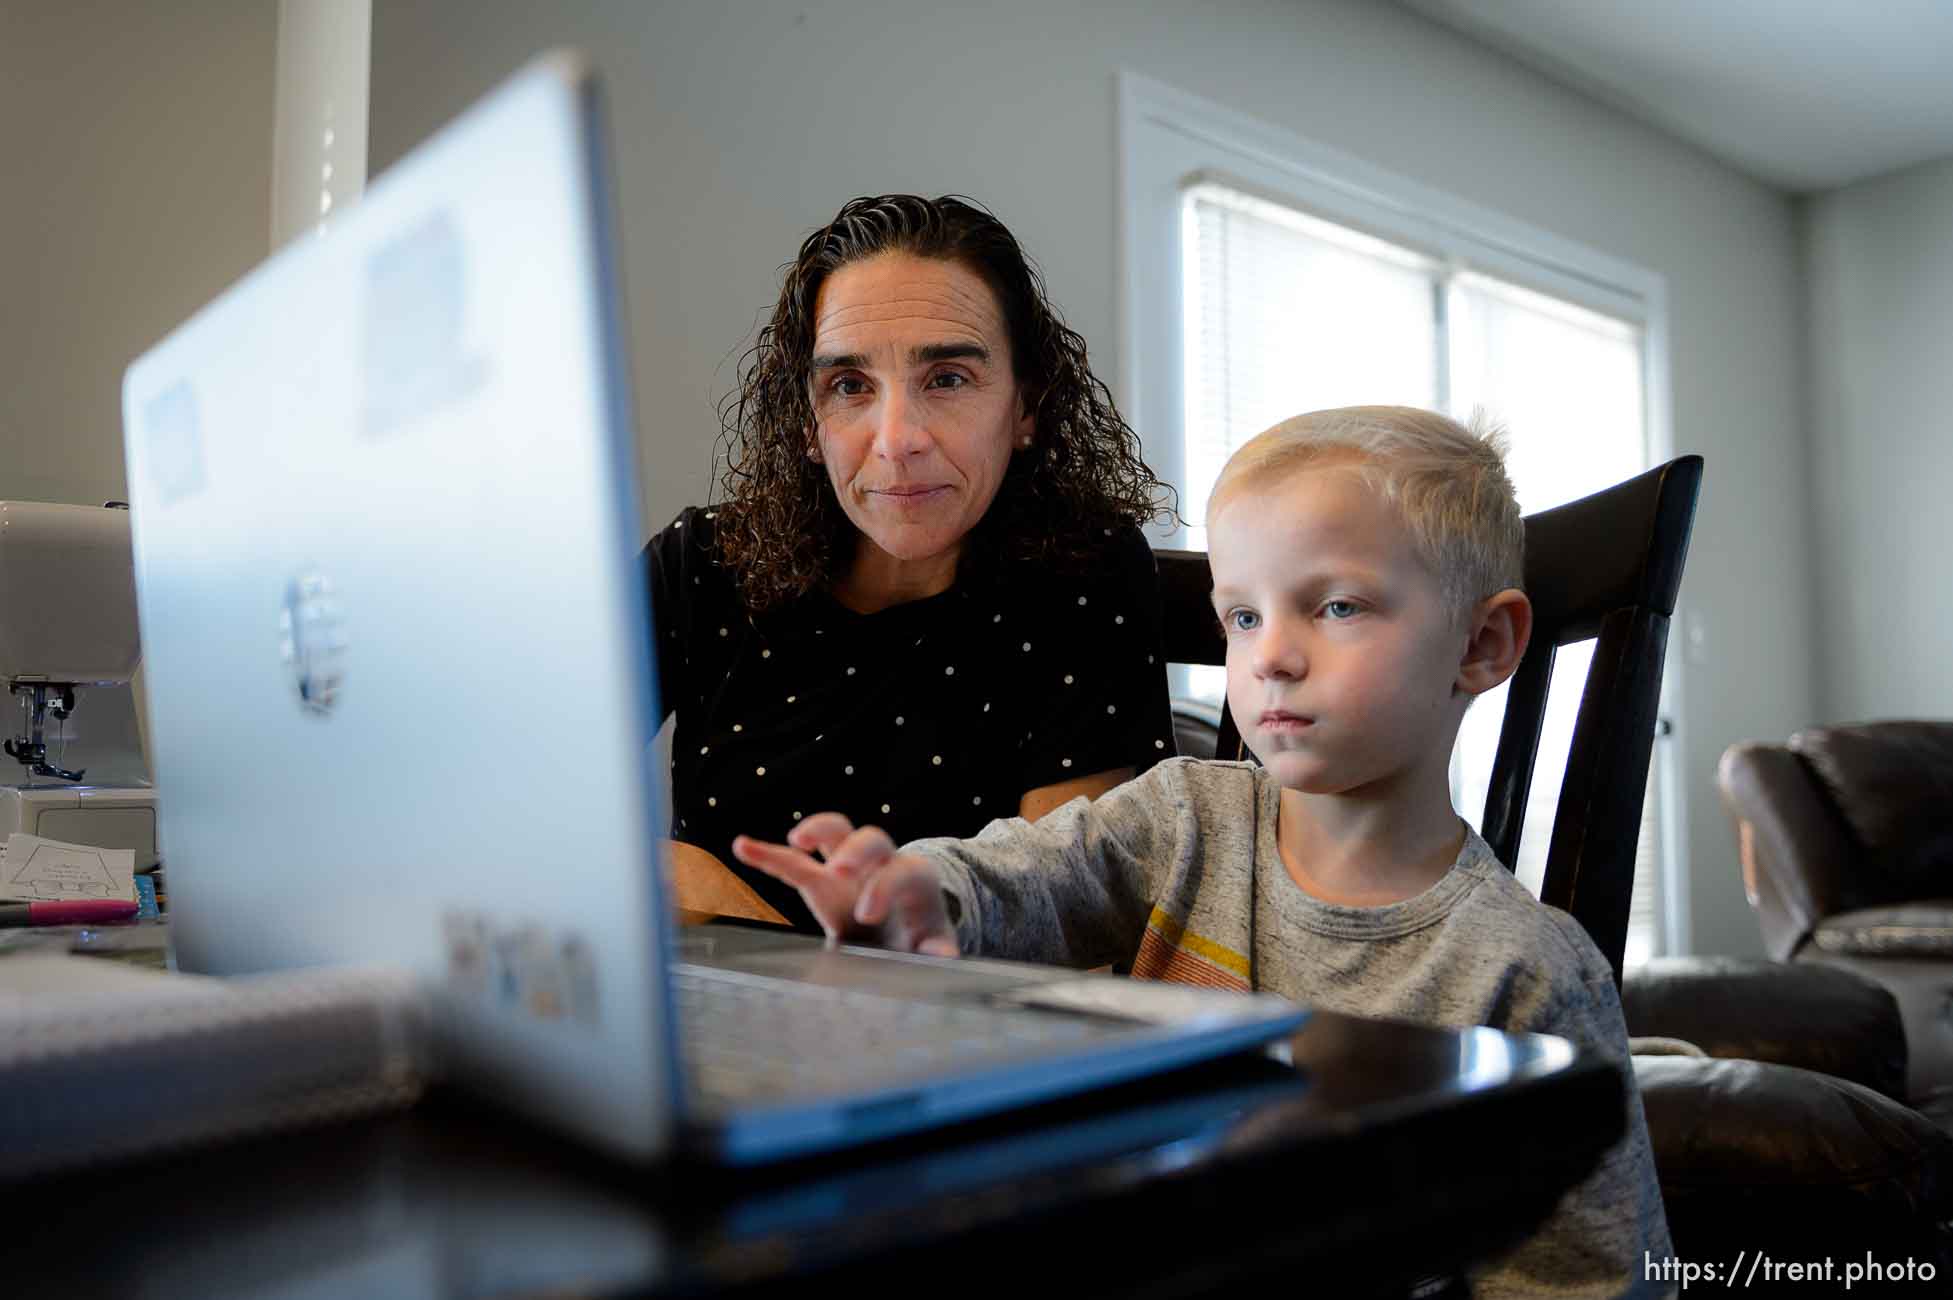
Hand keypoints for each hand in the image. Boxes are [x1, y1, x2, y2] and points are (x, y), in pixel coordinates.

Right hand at [730, 813, 959, 956]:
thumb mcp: (933, 946)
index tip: (867, 915)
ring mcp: (852, 868)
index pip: (904, 871)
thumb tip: (941, 956)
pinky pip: (794, 863)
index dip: (885, 887)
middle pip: (873, 838)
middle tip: (839, 872)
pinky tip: (742, 845)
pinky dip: (769, 854)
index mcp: (915, 882)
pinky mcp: (822, 881)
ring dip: (816, 830)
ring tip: (795, 842)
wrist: (907, 930)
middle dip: (855, 852)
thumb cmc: (922, 937)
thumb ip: (936, 951)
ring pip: (836, 832)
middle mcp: (884, 865)